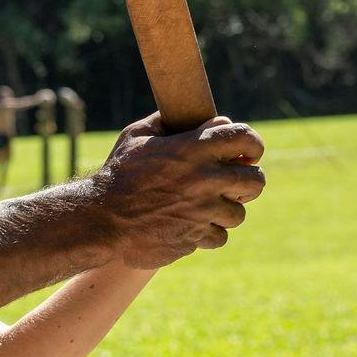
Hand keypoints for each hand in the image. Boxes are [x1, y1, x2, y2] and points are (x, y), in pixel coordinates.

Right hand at [93, 113, 264, 266]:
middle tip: (233, 182)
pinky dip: (209, 233)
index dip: (253, 144)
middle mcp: (204, 179)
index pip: (245, 137)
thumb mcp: (137, 136)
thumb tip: (213, 118)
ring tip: (205, 206)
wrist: (100, 218)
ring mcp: (202, 211)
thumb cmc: (118, 173)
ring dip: (225, 210)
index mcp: (193, 148)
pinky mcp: (195, 237)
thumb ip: (172, 123)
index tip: (247, 152)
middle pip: (256, 180)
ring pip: (239, 213)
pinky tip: (192, 224)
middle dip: (248, 181)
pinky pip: (220, 237)